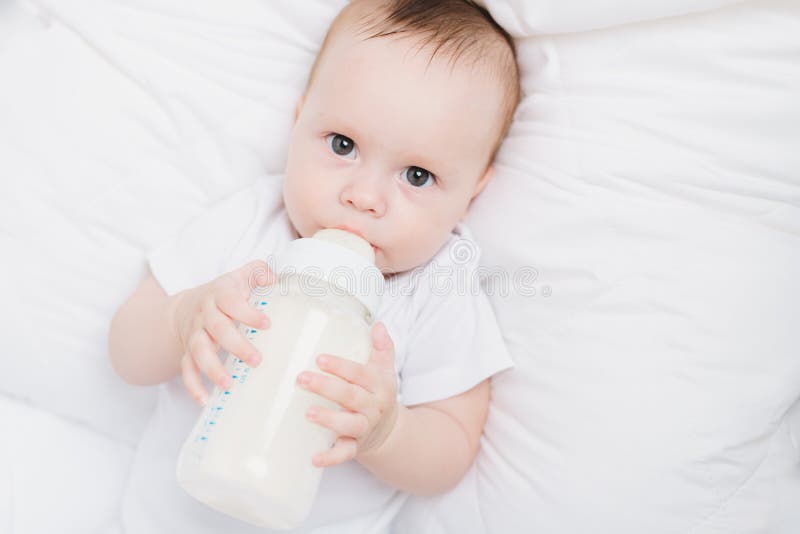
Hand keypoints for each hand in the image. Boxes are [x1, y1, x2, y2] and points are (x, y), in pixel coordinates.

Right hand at [171, 260, 274, 404]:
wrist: (186, 308)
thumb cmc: (224, 295)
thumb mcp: (241, 277)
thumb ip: (260, 272)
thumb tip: (275, 278)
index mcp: (221, 295)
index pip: (232, 301)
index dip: (248, 312)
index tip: (267, 324)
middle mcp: (205, 315)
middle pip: (218, 329)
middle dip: (236, 345)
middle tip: (257, 360)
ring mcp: (195, 335)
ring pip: (199, 351)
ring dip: (212, 369)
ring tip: (229, 384)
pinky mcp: (187, 353)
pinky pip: (187, 370)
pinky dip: (193, 386)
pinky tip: (204, 401)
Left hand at [297, 321, 398, 467]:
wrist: (389, 430)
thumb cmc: (378, 393)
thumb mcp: (384, 370)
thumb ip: (383, 348)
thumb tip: (379, 324)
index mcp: (378, 384)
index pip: (360, 373)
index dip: (340, 367)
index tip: (319, 359)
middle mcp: (373, 407)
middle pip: (351, 396)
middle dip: (327, 387)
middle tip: (301, 378)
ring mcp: (364, 427)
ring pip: (349, 424)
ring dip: (329, 419)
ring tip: (307, 413)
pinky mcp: (356, 446)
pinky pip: (345, 454)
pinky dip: (331, 458)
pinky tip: (314, 458)